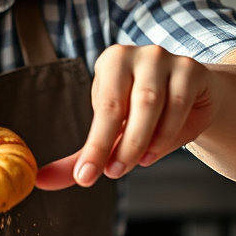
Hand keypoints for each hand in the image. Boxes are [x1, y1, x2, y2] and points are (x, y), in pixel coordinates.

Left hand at [35, 45, 216, 189]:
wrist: (195, 99)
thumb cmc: (145, 115)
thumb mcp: (113, 133)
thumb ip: (82, 156)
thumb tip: (41, 180)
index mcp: (111, 62)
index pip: (103, 108)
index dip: (94, 146)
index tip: (85, 178)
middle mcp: (137, 54)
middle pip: (124, 105)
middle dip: (118, 146)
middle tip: (113, 174)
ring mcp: (166, 59)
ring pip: (151, 105)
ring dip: (143, 141)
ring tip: (137, 162)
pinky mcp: (192, 69)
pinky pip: (179, 105)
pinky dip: (167, 133)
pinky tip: (156, 150)